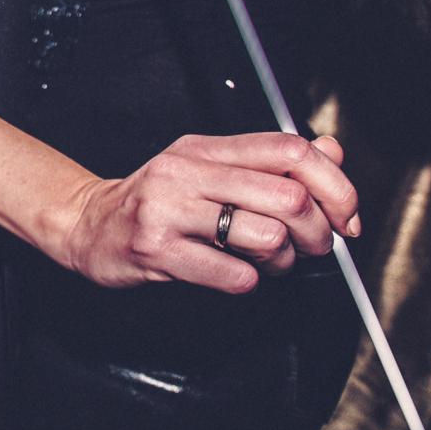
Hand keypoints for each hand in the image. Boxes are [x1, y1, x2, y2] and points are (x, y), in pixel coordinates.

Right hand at [59, 133, 359, 291]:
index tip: (344, 216)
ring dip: (281, 261)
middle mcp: (186, 172)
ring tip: (265, 261)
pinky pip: (233, 274)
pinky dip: (247, 281)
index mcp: (206, 148)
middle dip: (315, 234)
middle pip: (289, 198)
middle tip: (308, 247)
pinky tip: (232, 273)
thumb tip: (330, 150)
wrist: (87, 224)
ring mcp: (168, 210)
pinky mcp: (156, 251)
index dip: (334, 186)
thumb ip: (268, 162)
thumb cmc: (154, 201)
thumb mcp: (208, 168)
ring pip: (267, 236)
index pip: (291, 151)